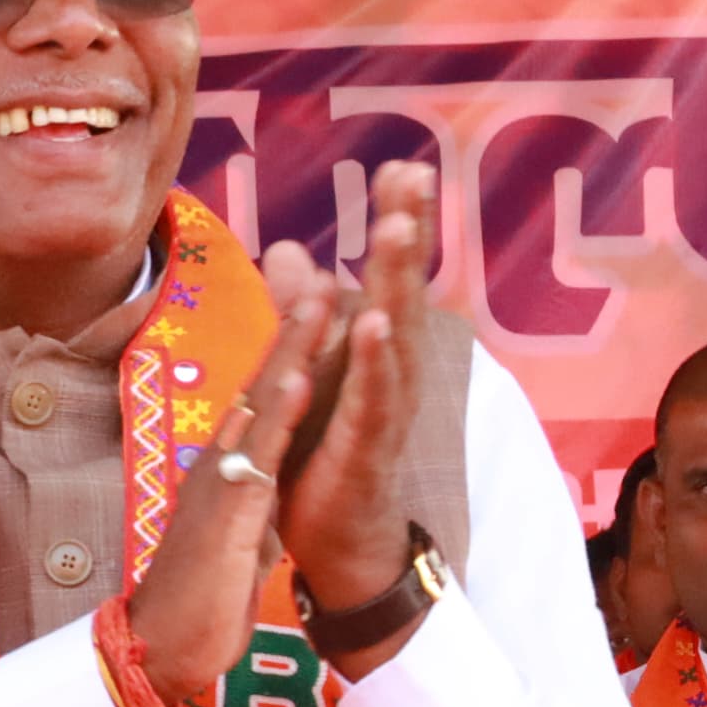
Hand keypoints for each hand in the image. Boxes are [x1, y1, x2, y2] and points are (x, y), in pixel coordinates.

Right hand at [124, 278, 337, 706]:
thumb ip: (246, 500)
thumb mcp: (232, 536)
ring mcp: (219, 486)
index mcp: (225, 470)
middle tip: (321, 269)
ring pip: (261, 406)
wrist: (157, 649)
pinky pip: (257, 459)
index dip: (291, 350)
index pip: (263, 399)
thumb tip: (260, 480)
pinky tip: (299, 382)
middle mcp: (218, 465)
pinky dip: (279, 417)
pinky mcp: (227, 519)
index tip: (318, 301)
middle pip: (261, 384)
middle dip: (294, 327)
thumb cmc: (195, 597)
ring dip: (291, 349)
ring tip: (322, 298)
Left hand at [264, 160, 438, 619]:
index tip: (403, 164)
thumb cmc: (326, 451)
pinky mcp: (366, 449)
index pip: (389, 274)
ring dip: (395, 280)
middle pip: (403, 290)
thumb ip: (303, 310)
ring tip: (396, 228)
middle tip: (413, 174)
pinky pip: (372, 399)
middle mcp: (393, 371)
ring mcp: (385, 409)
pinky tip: (371, 321)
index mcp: (378, 349)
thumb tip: (293, 249)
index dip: (398, 222)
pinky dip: (371, 360)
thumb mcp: (310, 367)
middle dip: (407, 232)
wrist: (336, 541)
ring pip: (395, 335)